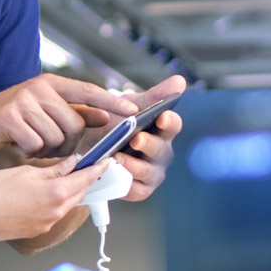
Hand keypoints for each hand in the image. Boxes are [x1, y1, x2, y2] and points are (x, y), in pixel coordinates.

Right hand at [0, 74, 139, 159]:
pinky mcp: (9, 117)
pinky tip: (18, 145)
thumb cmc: (10, 122)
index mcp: (51, 84)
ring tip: (30, 142)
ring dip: (46, 149)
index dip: (111, 102)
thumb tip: (103, 116)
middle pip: (74, 125)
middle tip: (47, 144)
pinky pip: (35, 144)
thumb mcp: (43, 113)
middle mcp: (39, 88)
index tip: (132, 111)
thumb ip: (73, 113)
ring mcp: (23, 100)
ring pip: (56, 137)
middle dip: (66, 143)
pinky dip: (29, 151)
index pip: (88, 91)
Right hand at [0, 155, 108, 242]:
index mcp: (56, 193)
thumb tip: (72, 164)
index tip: (105, 162)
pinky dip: (57, 202)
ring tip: (64, 179)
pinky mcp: (38, 229)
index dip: (97, 169)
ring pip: (68, 204)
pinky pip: (55, 213)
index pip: (86, 179)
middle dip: (85, 180)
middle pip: (80, 193)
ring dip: (70, 191)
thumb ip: (53, 170)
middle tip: (87, 168)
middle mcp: (57, 211)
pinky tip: (45, 194)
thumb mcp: (26, 172)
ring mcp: (48, 223)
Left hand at [112, 75, 186, 200]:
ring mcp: (152, 172)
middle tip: (136, 139)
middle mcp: (161, 152)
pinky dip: (126, 183)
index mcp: (162, 131)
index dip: (169, 121)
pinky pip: (136, 190)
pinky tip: (115, 175)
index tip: (162, 115)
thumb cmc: (117, 125)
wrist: (90, 146)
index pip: (172, 125)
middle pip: (160, 150)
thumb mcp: (131, 107)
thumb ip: (154, 96)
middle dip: (149, 144)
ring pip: (148, 172)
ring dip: (134, 165)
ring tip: (118, 157)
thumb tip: (180, 81)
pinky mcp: (140, 189)